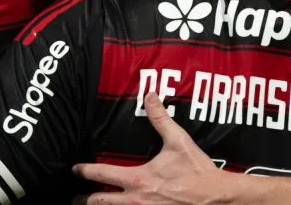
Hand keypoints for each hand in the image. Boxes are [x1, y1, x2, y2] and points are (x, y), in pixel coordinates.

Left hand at [72, 93, 222, 204]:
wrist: (216, 198)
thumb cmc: (197, 171)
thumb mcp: (178, 141)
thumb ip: (160, 119)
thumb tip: (150, 96)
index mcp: (138, 179)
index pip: (101, 175)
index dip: (84, 171)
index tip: (74, 169)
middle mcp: (136, 201)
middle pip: (99, 203)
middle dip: (83, 200)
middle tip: (74, 198)